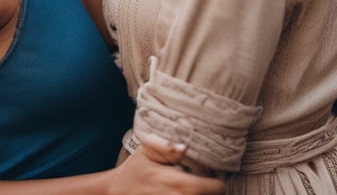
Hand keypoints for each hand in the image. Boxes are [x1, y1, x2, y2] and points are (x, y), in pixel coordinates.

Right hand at [107, 135, 224, 194]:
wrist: (117, 192)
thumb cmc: (135, 169)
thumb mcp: (146, 149)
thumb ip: (166, 146)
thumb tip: (184, 147)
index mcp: (177, 182)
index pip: (213, 188)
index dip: (219, 182)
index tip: (216, 175)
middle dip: (212, 191)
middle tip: (206, 180)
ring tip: (198, 187)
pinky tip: (185, 192)